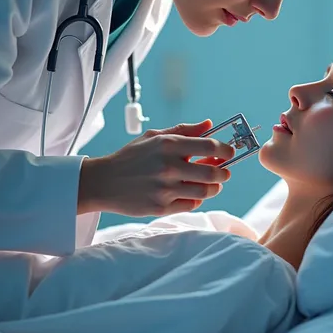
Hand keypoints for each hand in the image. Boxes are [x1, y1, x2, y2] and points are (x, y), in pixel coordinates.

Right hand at [78, 120, 234, 216]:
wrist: (103, 182)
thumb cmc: (131, 157)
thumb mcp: (154, 137)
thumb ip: (184, 130)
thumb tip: (209, 125)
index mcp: (168, 145)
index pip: (210, 146)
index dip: (225, 150)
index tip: (229, 152)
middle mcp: (168, 166)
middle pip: (213, 172)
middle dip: (224, 172)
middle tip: (224, 171)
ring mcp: (165, 189)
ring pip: (205, 191)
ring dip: (214, 187)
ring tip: (212, 184)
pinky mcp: (161, 207)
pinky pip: (191, 204)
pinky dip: (196, 199)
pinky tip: (192, 193)